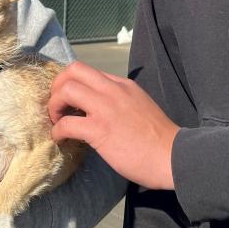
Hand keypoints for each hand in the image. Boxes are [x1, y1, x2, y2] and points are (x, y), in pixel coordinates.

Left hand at [48, 61, 178, 189]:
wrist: (174, 157)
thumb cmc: (159, 139)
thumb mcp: (140, 105)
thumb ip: (121, 101)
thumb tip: (100, 108)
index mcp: (123, 84)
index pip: (89, 71)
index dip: (72, 83)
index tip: (68, 99)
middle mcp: (113, 90)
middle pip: (73, 70)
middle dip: (57, 85)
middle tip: (57, 105)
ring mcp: (106, 108)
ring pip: (66, 90)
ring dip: (54, 105)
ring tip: (57, 121)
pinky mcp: (100, 130)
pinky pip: (67, 123)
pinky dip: (58, 131)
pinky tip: (61, 140)